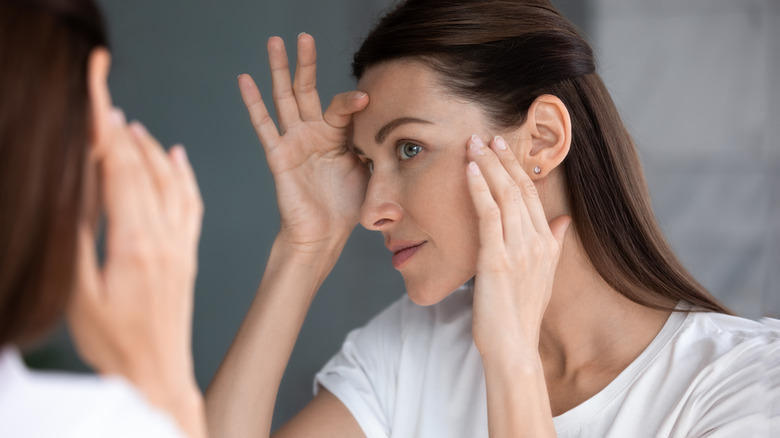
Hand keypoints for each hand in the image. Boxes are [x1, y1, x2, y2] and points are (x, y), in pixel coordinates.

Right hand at [67, 109, 203, 416]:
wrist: (157, 375)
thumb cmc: (115, 345)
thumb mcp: (80, 296)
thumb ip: (78, 242)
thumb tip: (73, 195)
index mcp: (134, 244)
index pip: (119, 173)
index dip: (106, 134)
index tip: (97, 102)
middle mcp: (164, 239)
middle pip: (144, 171)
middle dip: (122, 133)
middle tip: (106, 104)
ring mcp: (180, 246)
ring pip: (172, 183)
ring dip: (152, 150)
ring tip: (132, 127)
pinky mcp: (188, 256)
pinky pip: (192, 205)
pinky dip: (185, 176)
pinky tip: (178, 158)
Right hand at [238, 33, 368, 252]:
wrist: (325, 234)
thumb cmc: (347, 206)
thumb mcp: (371, 172)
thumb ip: (377, 148)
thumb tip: (398, 132)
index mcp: (338, 135)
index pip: (342, 106)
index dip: (353, 102)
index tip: (368, 99)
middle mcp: (314, 133)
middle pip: (307, 89)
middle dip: (306, 63)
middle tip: (303, 36)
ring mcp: (294, 141)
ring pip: (284, 98)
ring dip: (279, 70)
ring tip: (274, 42)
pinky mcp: (279, 155)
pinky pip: (264, 125)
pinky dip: (253, 103)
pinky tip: (245, 79)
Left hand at [465, 135, 570, 358]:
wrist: (513, 346)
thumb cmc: (521, 313)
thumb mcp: (544, 275)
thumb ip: (555, 244)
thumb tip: (564, 220)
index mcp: (547, 244)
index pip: (531, 195)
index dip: (516, 168)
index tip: (502, 148)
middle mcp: (536, 242)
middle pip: (519, 188)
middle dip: (501, 159)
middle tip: (486, 136)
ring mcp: (517, 249)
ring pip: (504, 195)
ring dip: (487, 166)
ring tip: (473, 144)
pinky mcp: (496, 259)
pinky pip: (488, 214)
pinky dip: (479, 188)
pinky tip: (469, 170)